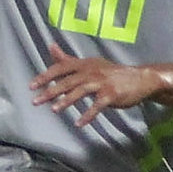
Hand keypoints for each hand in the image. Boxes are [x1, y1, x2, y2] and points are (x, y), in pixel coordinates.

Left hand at [30, 44, 163, 125]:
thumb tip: (51, 47)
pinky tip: (79, 123)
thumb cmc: (112, 73)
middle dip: (50, 91)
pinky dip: (88, 115)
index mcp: (84, 64)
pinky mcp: (112, 94)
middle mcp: (92, 71)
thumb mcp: (90, 64)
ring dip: (66, 101)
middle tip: (36, 101)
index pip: (60, 68)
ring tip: (54, 110)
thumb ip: (68, 59)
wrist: (140, 79)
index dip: (45, 76)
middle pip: (67, 80)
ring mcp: (102, 83)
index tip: (32, 86)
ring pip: (80, 91)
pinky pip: (97, 105)